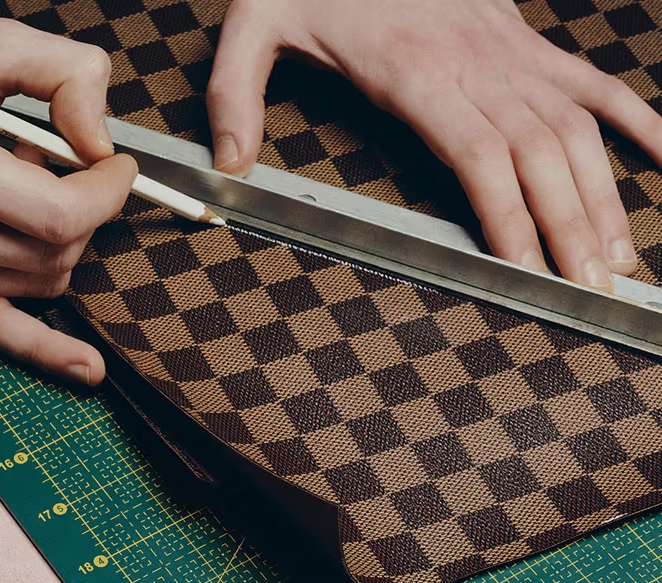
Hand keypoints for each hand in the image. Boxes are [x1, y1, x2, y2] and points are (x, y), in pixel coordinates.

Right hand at [0, 0, 135, 384]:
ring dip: (58, 243)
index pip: (60, 215)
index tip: (117, 164)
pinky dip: (42, 347)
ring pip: (35, 285)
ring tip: (24, 186)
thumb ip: (67, 74)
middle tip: (68, 161)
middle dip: (87, 213)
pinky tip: (85, 368)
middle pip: (53, 254)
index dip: (109, 192)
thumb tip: (103, 143)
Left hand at [207, 0, 661, 288]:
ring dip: (603, 191)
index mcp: (414, 70)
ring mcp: (510, 51)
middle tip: (591, 285)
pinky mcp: (525, 40)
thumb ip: (234, 94)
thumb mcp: (253, 24)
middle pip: (537, 152)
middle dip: (569, 222)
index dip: (508, 210)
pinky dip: (638, 119)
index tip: (526, 264)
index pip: (477, 151)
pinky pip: (593, 81)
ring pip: (574, 127)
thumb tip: (231, 164)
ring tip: (620, 255)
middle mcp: (476, 63)